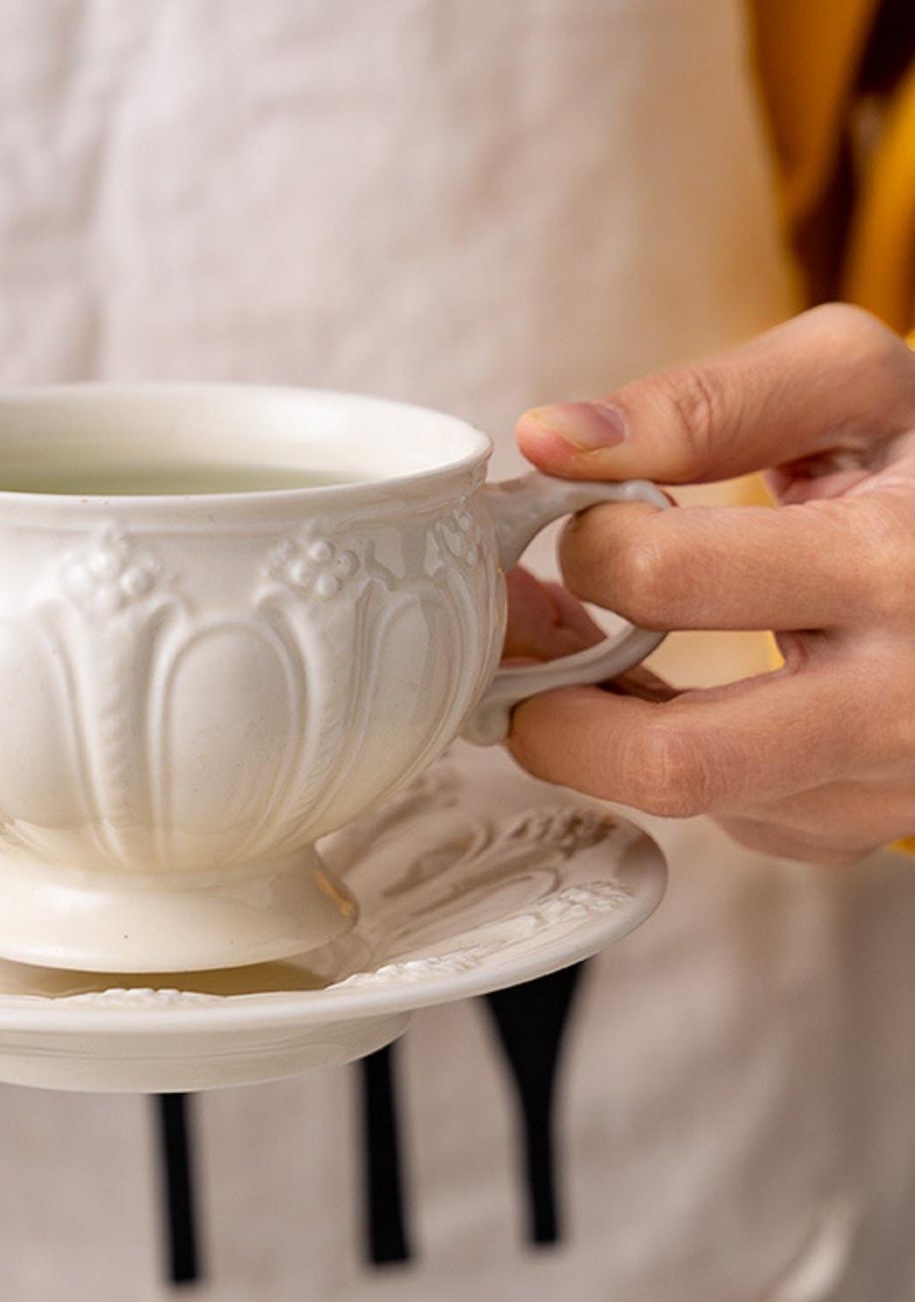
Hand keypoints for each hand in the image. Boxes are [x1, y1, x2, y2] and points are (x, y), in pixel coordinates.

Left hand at [507, 303, 914, 862]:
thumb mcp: (853, 391)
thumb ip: (704, 405)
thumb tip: (549, 438)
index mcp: (889, 565)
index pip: (663, 575)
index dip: (585, 544)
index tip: (573, 525)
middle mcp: (896, 700)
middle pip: (671, 760)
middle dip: (550, 717)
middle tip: (510, 662)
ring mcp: (877, 782)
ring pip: (684, 801)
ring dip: (590, 740)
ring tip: (574, 665)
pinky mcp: (853, 825)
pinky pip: (723, 814)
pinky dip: (661, 759)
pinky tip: (660, 697)